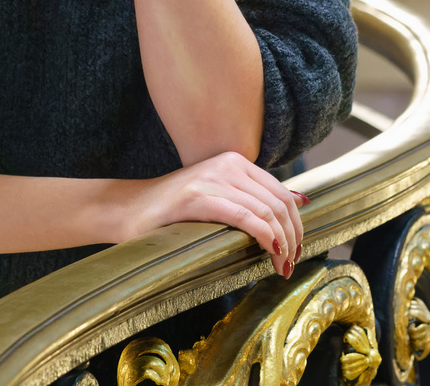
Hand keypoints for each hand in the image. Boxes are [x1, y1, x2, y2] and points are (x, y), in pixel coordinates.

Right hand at [121, 151, 308, 276]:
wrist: (129, 210)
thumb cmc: (174, 211)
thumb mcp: (219, 195)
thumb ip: (253, 196)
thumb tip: (300, 200)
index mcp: (234, 161)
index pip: (281, 192)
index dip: (296, 224)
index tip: (296, 251)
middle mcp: (226, 164)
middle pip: (278, 203)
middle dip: (293, 237)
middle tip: (291, 265)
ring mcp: (211, 179)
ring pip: (265, 211)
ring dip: (281, 243)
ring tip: (281, 267)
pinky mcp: (196, 198)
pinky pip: (243, 217)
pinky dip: (264, 236)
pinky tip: (270, 252)